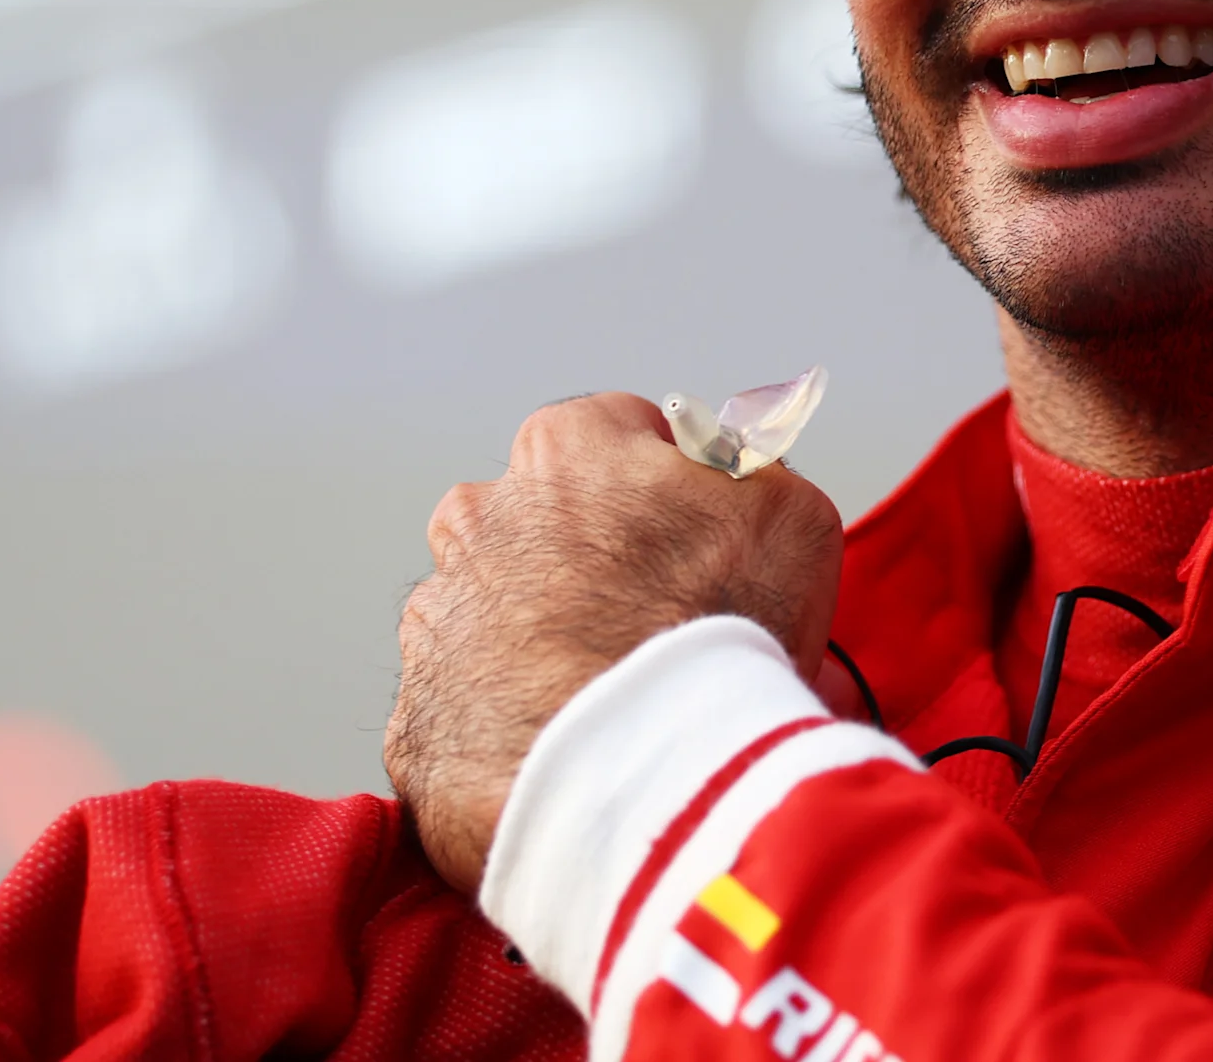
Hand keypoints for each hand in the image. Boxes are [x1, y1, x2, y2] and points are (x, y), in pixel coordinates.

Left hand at [383, 393, 844, 892]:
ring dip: (553, 648)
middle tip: (668, 626)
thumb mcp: (792, 516)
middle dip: (601, 567)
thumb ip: (756, 479)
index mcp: (564, 450)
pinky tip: (580, 747)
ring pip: (506, 619)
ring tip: (626, 700)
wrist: (642, 775)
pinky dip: (521, 727)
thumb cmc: (705, 639)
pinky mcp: (420, 716)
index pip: (619, 437)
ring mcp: (442, 619)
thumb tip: (746, 487)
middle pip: (551, 525)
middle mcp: (482, 520)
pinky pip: (477, 713)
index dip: (673, 493)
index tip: (703, 539)